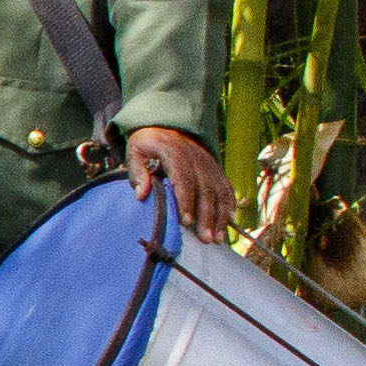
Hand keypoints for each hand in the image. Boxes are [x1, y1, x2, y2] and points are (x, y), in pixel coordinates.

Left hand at [128, 123, 229, 237]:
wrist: (168, 127)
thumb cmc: (148, 144)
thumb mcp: (135, 151)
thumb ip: (137, 172)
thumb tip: (140, 195)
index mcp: (176, 153)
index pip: (184, 179)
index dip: (187, 201)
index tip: (186, 221)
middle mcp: (197, 160)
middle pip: (205, 190)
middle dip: (207, 216)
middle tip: (205, 239)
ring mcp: (209, 165)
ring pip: (219, 192)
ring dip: (220, 217)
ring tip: (217, 239)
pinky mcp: (216, 171)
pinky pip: (226, 189)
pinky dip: (229, 206)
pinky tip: (229, 223)